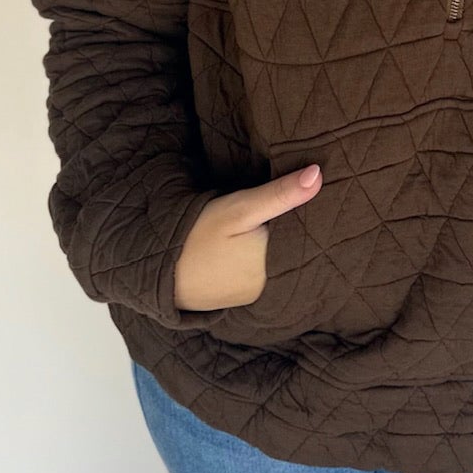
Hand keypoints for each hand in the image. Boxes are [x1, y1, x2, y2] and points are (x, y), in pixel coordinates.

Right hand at [174, 163, 323, 311]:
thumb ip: (281, 194)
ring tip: (274, 222)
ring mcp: (253, 296)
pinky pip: (260, 275)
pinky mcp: (238, 297)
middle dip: (295, 231)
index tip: (312, 193)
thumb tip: (318, 175)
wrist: (154, 268)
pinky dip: (261, 260)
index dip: (310, 215)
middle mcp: (270, 287)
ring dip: (277, 247)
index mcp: (276, 266)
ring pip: (277, 264)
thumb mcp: (240, 207)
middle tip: (290, 204)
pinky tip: (255, 245)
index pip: (307, 236)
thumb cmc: (197, 234)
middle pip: (292, 251)